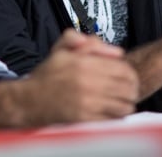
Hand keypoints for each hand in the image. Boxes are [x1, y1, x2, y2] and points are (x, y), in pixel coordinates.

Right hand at [0, 30, 138, 127]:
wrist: (29, 100)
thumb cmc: (47, 76)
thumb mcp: (62, 49)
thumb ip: (89, 42)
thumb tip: (116, 51)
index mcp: (84, 63)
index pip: (123, 68)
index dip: (130, 73)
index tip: (128, 76)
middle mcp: (88, 82)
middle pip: (128, 87)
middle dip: (132, 89)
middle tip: (130, 90)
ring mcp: (87, 102)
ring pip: (124, 105)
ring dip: (127, 103)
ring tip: (122, 101)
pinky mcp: (85, 119)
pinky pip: (112, 119)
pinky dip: (117, 116)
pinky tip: (112, 112)